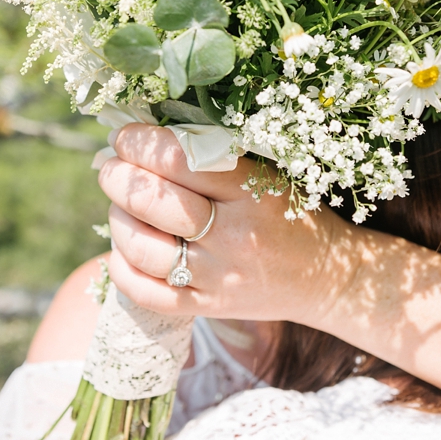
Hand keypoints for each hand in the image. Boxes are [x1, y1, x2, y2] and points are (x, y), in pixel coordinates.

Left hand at [97, 124, 363, 323]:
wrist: (329, 278)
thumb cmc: (294, 214)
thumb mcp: (268, 174)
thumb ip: (217, 154)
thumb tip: (148, 132)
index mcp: (253, 192)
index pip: (180, 160)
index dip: (140, 143)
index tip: (125, 136)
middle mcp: (234, 236)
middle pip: (155, 202)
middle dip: (119, 177)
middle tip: (111, 167)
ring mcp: (219, 277)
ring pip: (142, 247)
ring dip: (117, 218)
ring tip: (120, 204)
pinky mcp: (208, 308)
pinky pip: (146, 292)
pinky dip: (122, 265)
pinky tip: (125, 246)